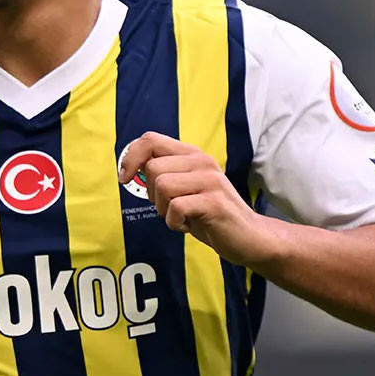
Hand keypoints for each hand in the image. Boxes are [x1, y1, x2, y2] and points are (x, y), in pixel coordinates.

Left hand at [118, 132, 281, 267]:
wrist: (249, 236)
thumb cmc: (210, 213)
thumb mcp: (184, 187)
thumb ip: (163, 174)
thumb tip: (131, 168)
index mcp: (192, 154)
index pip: (149, 139)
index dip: (130, 157)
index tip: (124, 178)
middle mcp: (201, 161)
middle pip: (152, 168)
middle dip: (151, 194)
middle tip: (169, 207)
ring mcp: (210, 180)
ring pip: (162, 185)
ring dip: (163, 208)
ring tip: (181, 216)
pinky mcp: (214, 202)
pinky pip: (175, 208)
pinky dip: (174, 222)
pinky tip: (189, 225)